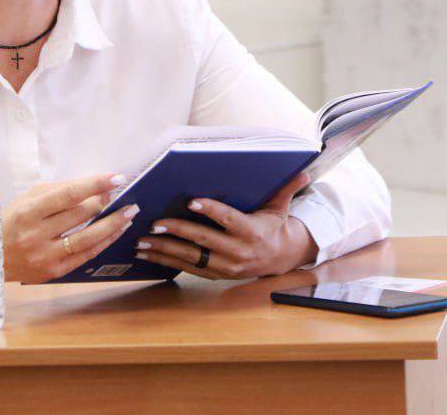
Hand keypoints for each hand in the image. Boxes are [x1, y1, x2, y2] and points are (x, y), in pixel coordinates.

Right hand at [3, 173, 139, 282]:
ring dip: (113, 224)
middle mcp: (36, 235)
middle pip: (80, 215)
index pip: (68, 195)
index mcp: (28, 211)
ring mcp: (45, 256)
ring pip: (88, 238)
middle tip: (120, 193)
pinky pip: (86, 255)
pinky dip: (104, 242)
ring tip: (129, 212)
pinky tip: (116, 231)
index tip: (115, 178)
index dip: (94, 185)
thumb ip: (58, 191)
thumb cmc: (10, 221)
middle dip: (104, 202)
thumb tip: (93, 186)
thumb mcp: (27, 199)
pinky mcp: (54, 272)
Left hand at [135, 172, 316, 279]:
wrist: (280, 259)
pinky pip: (186, 269)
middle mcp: (238, 252)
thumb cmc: (273, 226)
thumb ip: (287, 189)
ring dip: (164, 249)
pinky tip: (147, 254)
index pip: (229, 219)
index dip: (211, 210)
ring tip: (142, 241)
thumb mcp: (280, 208)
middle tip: (156, 221)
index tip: (191, 201)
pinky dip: (165, 261)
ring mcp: (225, 266)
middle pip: (204, 240)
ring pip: (190, 258)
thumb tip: (304, 171)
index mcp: (252, 232)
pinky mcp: (215, 275)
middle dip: (178, 231)